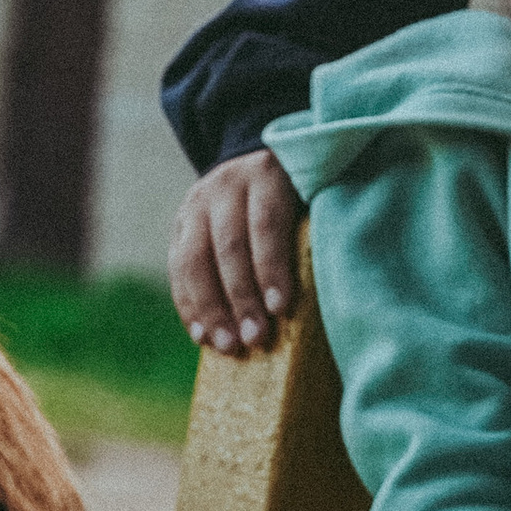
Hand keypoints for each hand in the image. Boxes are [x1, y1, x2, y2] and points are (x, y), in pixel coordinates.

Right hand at [170, 149, 301, 349]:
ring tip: (227, 345)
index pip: (266, 224)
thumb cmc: (297, 194)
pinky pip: (177, 270)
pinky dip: (188, 306)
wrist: (252, 164)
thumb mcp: (309, 196)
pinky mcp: (178, 225)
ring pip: (194, 260)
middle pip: (229, 246)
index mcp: (265, 175)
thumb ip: (312, 233)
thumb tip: (333, 294)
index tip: (281, 309)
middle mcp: (225, 186)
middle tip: (255, 338)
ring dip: (210, 309)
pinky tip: (201, 335)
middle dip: (241, 298)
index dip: (271, 268)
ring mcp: (196, 204)